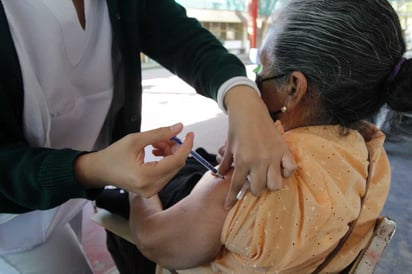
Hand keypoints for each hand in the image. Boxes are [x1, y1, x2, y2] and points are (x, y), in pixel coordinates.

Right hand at [75, 123, 193, 196]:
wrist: (99, 171)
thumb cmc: (113, 156)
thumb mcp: (135, 140)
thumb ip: (159, 133)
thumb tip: (179, 127)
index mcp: (146, 177)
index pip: (176, 161)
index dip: (186, 146)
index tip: (190, 134)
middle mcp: (151, 188)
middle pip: (176, 165)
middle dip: (175, 147)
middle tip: (165, 136)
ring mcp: (152, 191)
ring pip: (173, 168)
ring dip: (170, 152)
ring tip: (156, 143)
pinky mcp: (152, 190)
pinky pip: (166, 172)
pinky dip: (166, 159)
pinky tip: (156, 150)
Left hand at [218, 86, 295, 207]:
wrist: (248, 108)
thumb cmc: (236, 127)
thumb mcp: (228, 146)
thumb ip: (225, 162)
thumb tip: (219, 175)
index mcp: (242, 160)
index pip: (237, 186)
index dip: (231, 199)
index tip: (227, 207)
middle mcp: (258, 160)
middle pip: (258, 189)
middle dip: (253, 190)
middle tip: (252, 183)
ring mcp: (273, 155)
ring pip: (275, 184)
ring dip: (269, 184)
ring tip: (265, 178)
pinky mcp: (283, 149)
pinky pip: (290, 169)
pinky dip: (285, 172)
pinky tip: (279, 169)